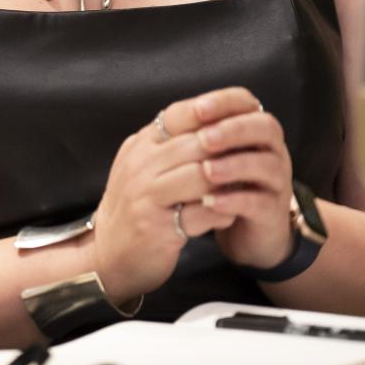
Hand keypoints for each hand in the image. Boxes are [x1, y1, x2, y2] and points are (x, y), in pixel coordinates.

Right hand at [90, 88, 254, 302]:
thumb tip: (219, 121)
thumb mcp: (147, 167)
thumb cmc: (138, 208)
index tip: (248, 110)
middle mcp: (140, 164)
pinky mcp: (155, 226)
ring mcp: (145, 195)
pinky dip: (222, 213)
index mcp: (141, 144)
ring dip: (229, 182)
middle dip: (231, 149)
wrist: (108, 256)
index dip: (216, 109)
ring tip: (245, 186)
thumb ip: (174, 145)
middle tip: (256, 154)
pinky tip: (229, 215)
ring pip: (202, 177)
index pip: (180, 114)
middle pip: (198, 143)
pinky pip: (201, 213)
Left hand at [195, 100, 296, 273]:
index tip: (198, 108)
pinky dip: (236, 200)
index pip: (246, 104)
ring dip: (235, 165)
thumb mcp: (212, 157)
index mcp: (255, 130)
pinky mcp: (273, 211)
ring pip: (266, 165)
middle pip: (265, 128)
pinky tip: (212, 202)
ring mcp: (276, 181)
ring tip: (207, 171)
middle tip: (204, 138)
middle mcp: (272, 150)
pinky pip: (260, 202)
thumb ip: (198, 137)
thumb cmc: (224, 185)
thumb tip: (166, 118)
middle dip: (234, 130)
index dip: (225, 102)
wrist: (246, 232)